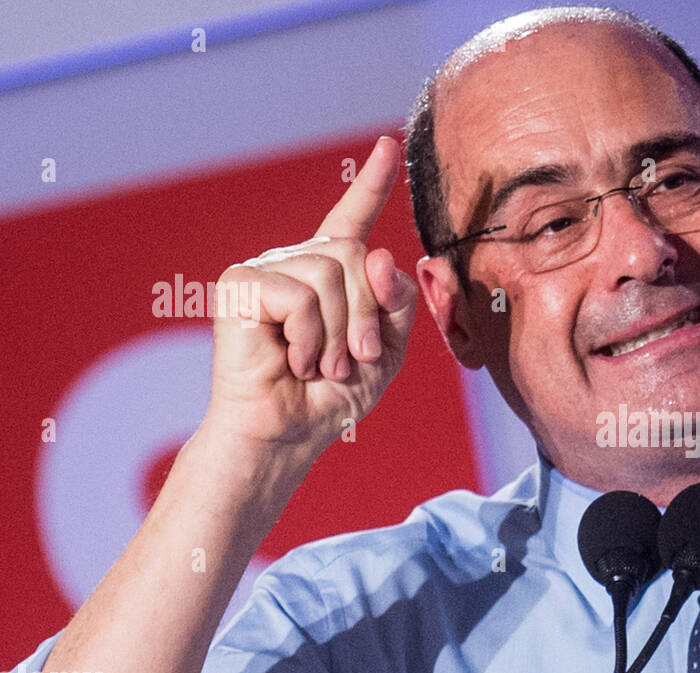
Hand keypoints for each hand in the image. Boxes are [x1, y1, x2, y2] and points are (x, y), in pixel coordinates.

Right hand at [203, 136, 418, 465]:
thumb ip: (395, 302)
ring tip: (322, 365)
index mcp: (329, 274)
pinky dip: (310, 336)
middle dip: (367, 316)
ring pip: (333, 271)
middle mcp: (294, 262)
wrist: (288, 434)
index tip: (389, 146)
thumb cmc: (331, 397)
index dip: (372, 184)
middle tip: (352, 360)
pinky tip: (293, 361)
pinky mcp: (240, 285)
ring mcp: (266, 270)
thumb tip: (383, 253)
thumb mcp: (386, 350)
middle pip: (356, 255)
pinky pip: (301, 294)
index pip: (352, 220)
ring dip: (340, 332)